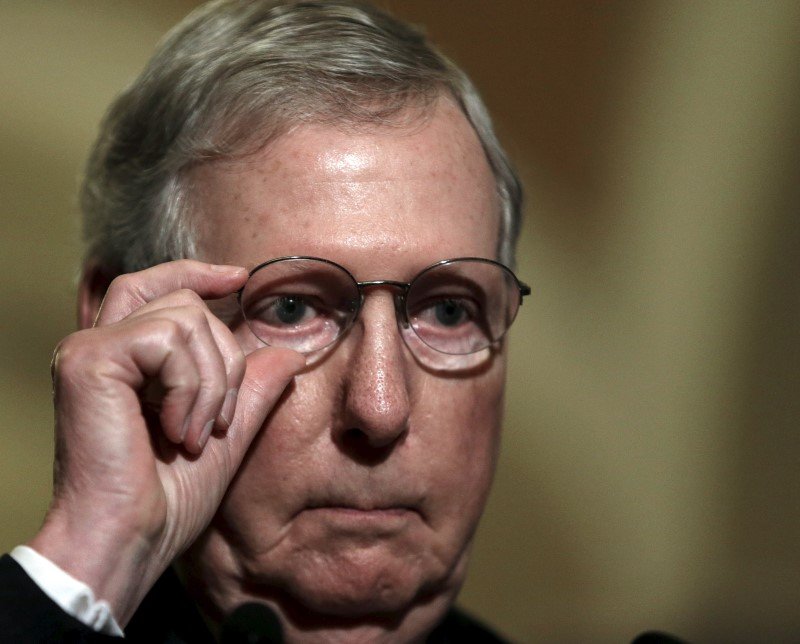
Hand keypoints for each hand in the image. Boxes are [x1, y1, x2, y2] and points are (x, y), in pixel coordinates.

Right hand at [28, 260, 304, 624]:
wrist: (131, 539)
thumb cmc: (169, 497)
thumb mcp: (227, 434)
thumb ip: (252, 389)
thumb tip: (289, 351)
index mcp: (123, 359)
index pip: (158, 287)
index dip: (199, 273)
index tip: (241, 279)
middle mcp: (99, 345)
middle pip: (186, 302)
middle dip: (223, 360)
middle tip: (217, 423)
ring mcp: (89, 349)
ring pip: (186, 319)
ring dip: (210, 382)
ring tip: (195, 434)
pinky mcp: (88, 359)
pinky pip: (168, 341)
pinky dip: (190, 387)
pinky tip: (177, 431)